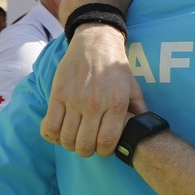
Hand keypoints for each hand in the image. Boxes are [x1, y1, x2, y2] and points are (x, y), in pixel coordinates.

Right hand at [41, 25, 143, 156]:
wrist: (95, 42)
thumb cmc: (115, 67)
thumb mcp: (133, 87)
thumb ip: (139, 110)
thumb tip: (144, 130)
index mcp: (116, 104)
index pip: (107, 142)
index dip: (103, 152)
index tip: (101, 148)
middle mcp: (95, 104)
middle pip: (85, 144)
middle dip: (85, 150)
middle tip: (86, 144)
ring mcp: (74, 100)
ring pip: (66, 138)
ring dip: (68, 144)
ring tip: (73, 137)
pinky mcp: (58, 94)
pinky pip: (50, 126)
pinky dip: (52, 135)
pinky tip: (58, 131)